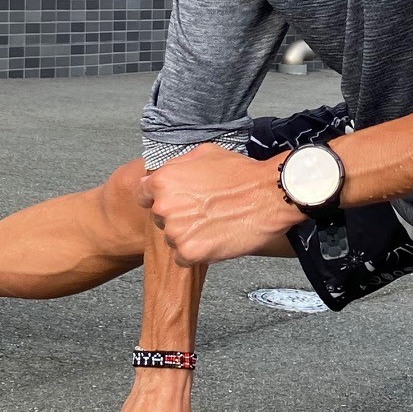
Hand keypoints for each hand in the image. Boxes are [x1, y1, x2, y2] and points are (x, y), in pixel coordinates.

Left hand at [138, 143, 301, 265]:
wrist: (270, 195)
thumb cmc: (241, 173)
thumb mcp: (204, 153)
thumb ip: (176, 166)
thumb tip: (158, 175)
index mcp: (163, 181)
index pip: (143, 195)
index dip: (158, 198)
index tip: (173, 201)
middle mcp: (164, 207)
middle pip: (161, 218)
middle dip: (178, 216)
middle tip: (204, 211)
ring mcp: (176, 232)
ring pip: (172, 238)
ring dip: (188, 235)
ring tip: (213, 224)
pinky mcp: (191, 252)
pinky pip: (183, 257)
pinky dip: (196, 252)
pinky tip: (214, 239)